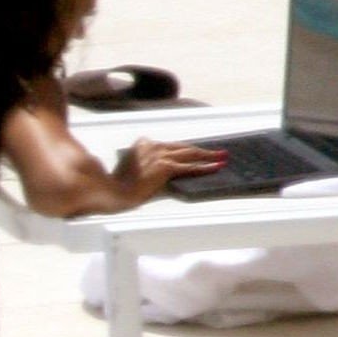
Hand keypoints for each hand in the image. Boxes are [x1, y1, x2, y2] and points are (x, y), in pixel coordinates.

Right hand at [110, 138, 226, 205]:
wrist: (116, 192)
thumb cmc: (120, 185)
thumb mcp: (131, 168)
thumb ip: (145, 163)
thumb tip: (157, 170)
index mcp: (142, 144)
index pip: (169, 145)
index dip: (184, 150)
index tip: (194, 151)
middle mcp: (152, 145)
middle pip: (183, 147)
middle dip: (201, 150)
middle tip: (216, 152)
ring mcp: (159, 155)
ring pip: (189, 154)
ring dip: (208, 156)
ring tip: (221, 157)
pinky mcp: (165, 166)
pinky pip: (190, 166)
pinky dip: (205, 167)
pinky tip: (215, 167)